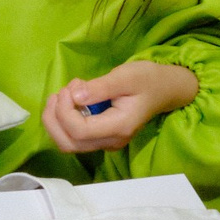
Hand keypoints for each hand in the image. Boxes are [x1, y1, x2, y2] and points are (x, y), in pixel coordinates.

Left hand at [42, 59, 200, 153]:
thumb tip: (74, 96)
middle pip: (68, 143)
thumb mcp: (126, 76)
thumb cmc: (148, 80)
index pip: (79, 131)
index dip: (64, 110)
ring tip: (65, 94)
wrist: (165, 89)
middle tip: (62, 91)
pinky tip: (70, 100)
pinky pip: (73, 136)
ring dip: (56, 119)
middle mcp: (111, 141)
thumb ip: (100, 87)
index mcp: (119, 127)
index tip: (70, 87)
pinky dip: (63, 120)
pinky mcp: (101, 137)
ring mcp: (106, 141)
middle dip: (54, 117)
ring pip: (67, 142)